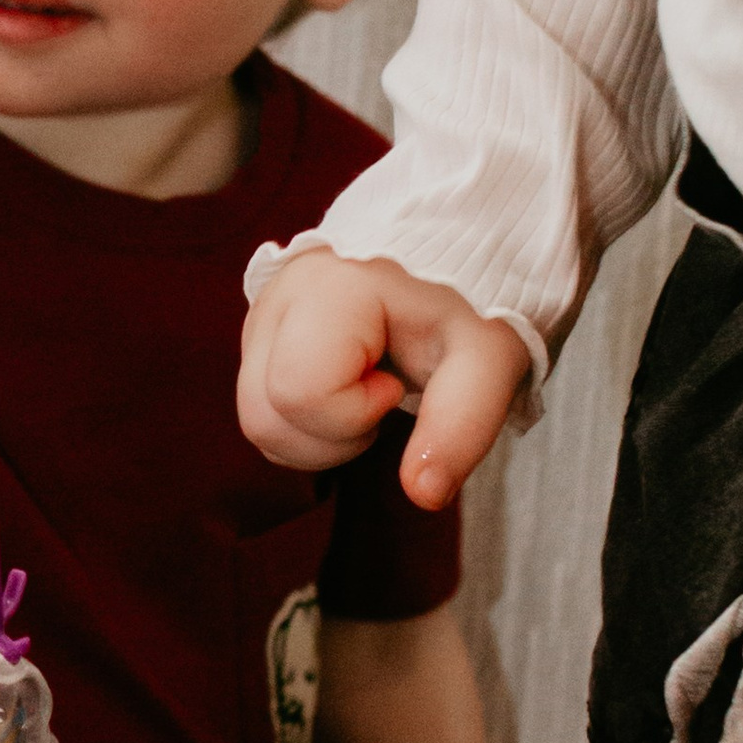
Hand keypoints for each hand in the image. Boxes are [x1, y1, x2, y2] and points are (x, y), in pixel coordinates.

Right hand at [239, 253, 531, 509]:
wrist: (460, 247)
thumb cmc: (474, 303)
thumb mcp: (487, 362)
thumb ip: (459, 427)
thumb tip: (423, 494)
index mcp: (331, 287)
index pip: (299, 393)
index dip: (355, 412)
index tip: (400, 383)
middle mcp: (280, 294)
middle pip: (262, 415)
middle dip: (330, 435)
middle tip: (387, 397)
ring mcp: (263, 312)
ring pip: (255, 417)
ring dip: (317, 433)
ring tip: (371, 392)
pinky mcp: (262, 331)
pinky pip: (260, 405)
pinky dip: (306, 420)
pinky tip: (350, 388)